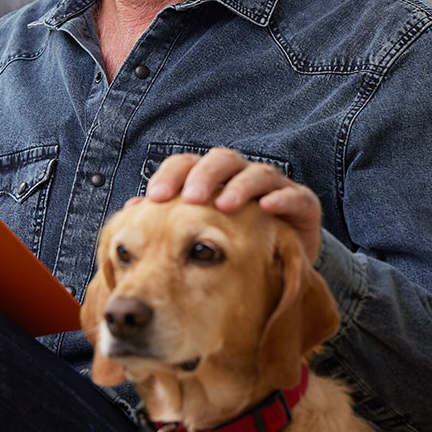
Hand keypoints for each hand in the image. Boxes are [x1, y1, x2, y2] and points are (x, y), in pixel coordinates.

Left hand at [142, 148, 322, 261]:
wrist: (276, 271)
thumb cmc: (229, 246)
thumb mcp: (197, 234)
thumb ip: (167, 218)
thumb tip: (129, 210)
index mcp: (211, 179)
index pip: (186, 164)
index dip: (170, 175)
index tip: (154, 198)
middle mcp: (240, 176)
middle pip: (221, 160)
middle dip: (204, 176)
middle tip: (190, 198)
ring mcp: (273, 187)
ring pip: (256, 172)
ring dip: (240, 186)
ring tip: (224, 205)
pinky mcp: (302, 204)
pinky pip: (295, 195)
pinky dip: (282, 198)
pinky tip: (268, 207)